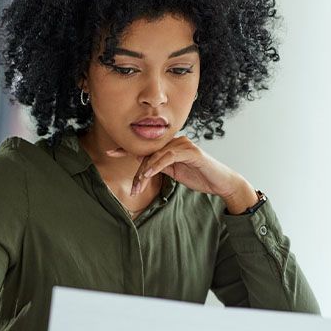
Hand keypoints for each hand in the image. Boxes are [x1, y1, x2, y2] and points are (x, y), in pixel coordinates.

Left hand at [106, 136, 257, 211]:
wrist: (221, 183)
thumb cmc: (199, 177)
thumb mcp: (174, 172)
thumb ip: (160, 166)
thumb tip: (142, 165)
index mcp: (170, 146)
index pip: (146, 147)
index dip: (127, 149)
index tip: (110, 152)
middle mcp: (175, 141)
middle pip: (149, 153)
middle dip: (138, 171)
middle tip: (133, 189)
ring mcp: (183, 144)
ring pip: (156, 155)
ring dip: (146, 172)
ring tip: (139, 187)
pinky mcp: (190, 151)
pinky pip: (168, 157)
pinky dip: (157, 165)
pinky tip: (149, 174)